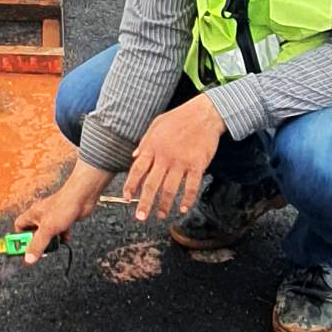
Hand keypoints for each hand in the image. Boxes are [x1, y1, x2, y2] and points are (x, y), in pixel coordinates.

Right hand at [14, 160, 111, 264]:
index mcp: (33, 215)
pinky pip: (59, 232)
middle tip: (42, 249)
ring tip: (55, 244)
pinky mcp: (63, 220)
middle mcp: (41, 215)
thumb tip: (28, 258)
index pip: (19, 226)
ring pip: (47, 233)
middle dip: (38, 242)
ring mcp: (52, 217)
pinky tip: (66, 237)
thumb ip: (38, 245)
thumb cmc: (63, 206)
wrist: (82, 197)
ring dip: (51, 241)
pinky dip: (62, 237)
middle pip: (33, 232)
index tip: (23, 249)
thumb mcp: (47, 230)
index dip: (19, 238)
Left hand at [122, 94, 225, 220]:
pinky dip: (187, 200)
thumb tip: (134, 157)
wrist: (204, 113)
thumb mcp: (156, 125)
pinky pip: (191, 187)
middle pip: (152, 185)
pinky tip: (183, 208)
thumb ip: (144, 142)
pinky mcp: (198, 165)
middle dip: (145, 204)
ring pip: (170, 190)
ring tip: (161, 215)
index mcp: (152, 147)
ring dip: (164, 205)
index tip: (127, 198)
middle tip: (141, 218)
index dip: (131, 186)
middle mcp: (165, 156)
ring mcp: (181, 162)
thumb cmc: (179, 118)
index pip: (137, 170)